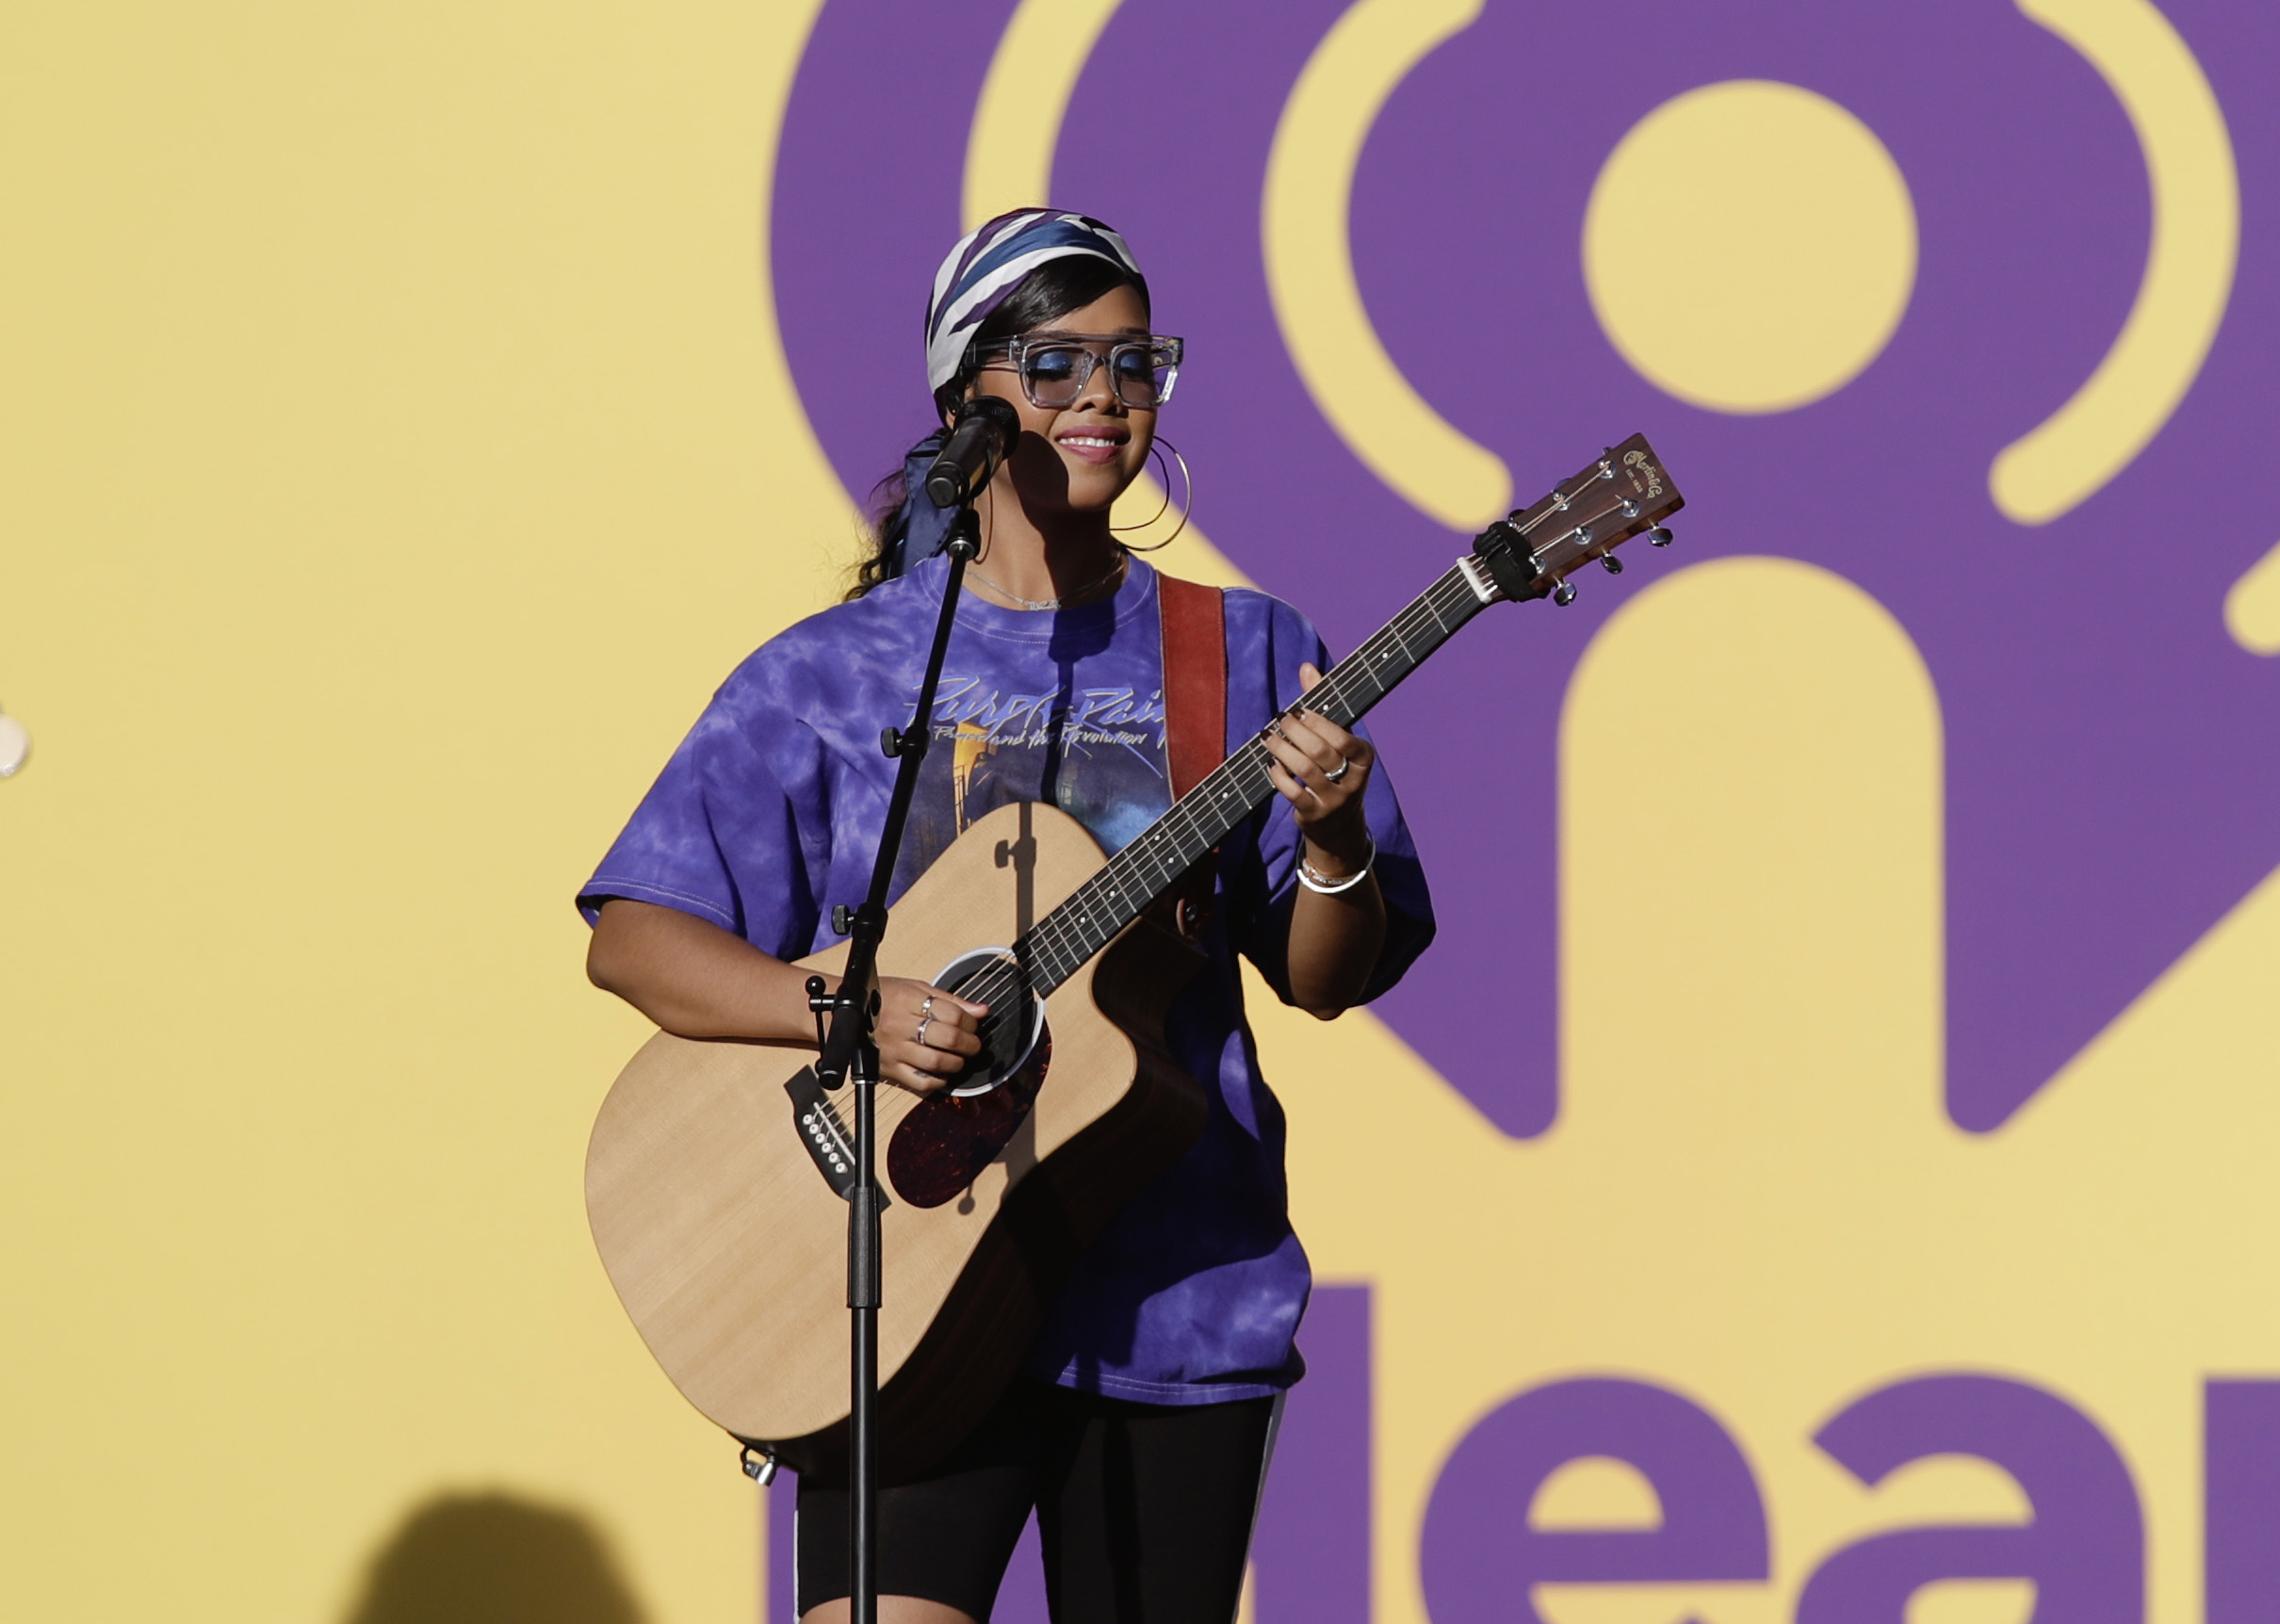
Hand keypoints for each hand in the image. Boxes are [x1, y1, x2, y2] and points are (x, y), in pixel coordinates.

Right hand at [872, 976, 988, 1094]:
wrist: (847, 1014)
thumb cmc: (882, 998)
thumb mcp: (915, 988)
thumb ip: (951, 1000)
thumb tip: (981, 1010)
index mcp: (908, 1000)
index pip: (952, 1014)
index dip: (971, 1021)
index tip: (973, 1024)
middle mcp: (900, 1025)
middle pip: (948, 1038)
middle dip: (969, 1043)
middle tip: (972, 1044)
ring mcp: (894, 1049)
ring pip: (936, 1062)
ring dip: (957, 1063)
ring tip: (959, 1058)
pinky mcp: (889, 1069)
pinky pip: (920, 1082)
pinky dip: (938, 1081)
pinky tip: (942, 1072)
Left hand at [1260, 662, 1375, 875]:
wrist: (1339, 825)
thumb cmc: (1336, 770)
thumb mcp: (1337, 741)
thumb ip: (1323, 704)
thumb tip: (1306, 667)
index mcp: (1365, 757)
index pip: (1342, 736)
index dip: (1317, 721)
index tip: (1298, 709)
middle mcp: (1353, 780)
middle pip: (1320, 750)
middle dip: (1295, 730)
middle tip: (1280, 718)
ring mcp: (1334, 800)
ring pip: (1304, 769)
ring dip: (1281, 749)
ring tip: (1268, 737)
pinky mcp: (1314, 814)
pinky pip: (1291, 791)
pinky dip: (1277, 774)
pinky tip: (1270, 763)